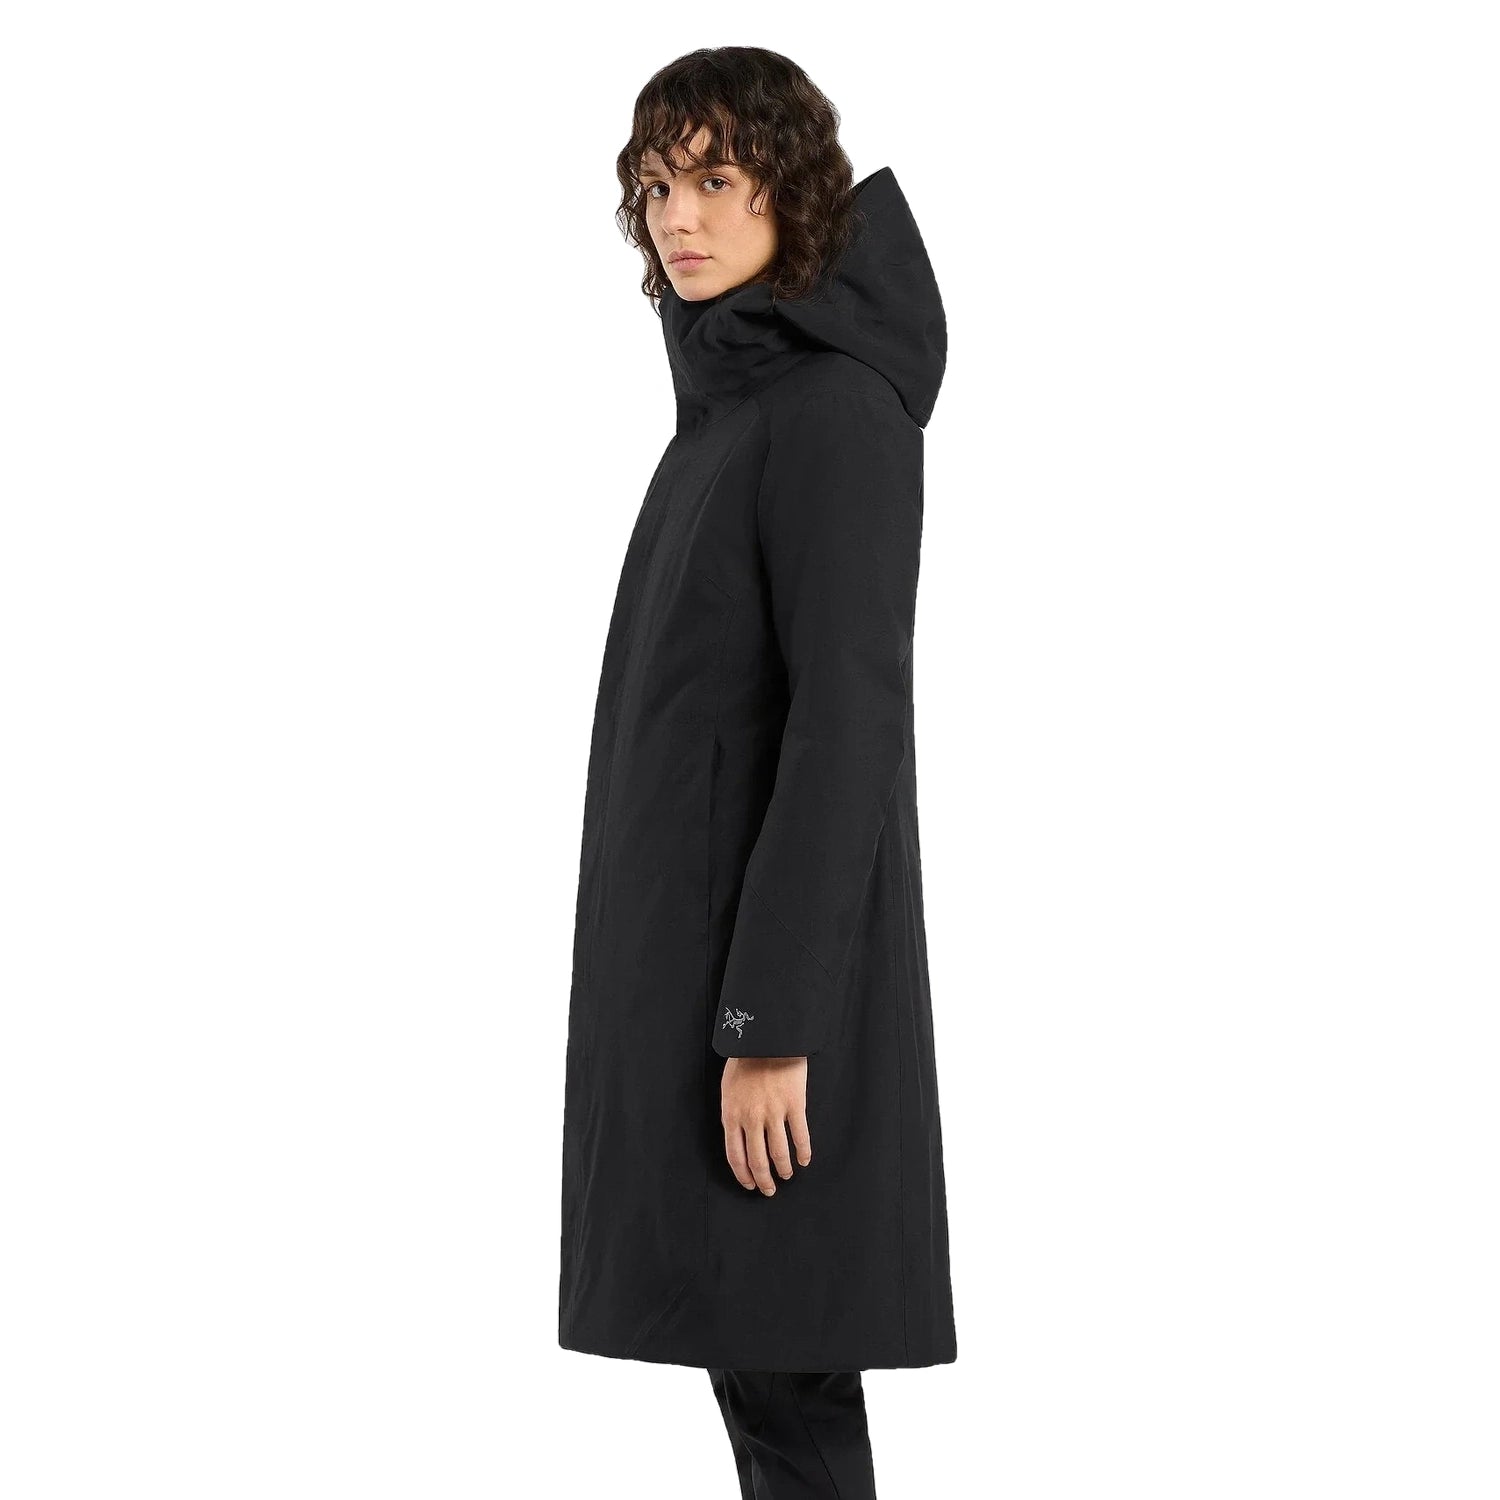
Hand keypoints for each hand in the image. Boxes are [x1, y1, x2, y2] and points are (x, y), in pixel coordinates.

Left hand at [720, 1056, 812, 1194]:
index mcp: (731, 1114)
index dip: (743, 1175)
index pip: (735, 1156)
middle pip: (757, 1161)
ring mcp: (773, 1112)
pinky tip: (804, 1160)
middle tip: (769, 1190)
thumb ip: (733, 1113)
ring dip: (784, 1170)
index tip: (750, 1185)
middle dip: (764, 1180)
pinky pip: (800, 1136)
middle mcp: (751, 1118)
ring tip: (787, 1175)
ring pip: (779, 1153)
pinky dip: (803, 1152)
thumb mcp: (728, 1088)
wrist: (766, 1036)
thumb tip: (739, 1137)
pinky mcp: (794, 1104)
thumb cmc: (745, 1059)